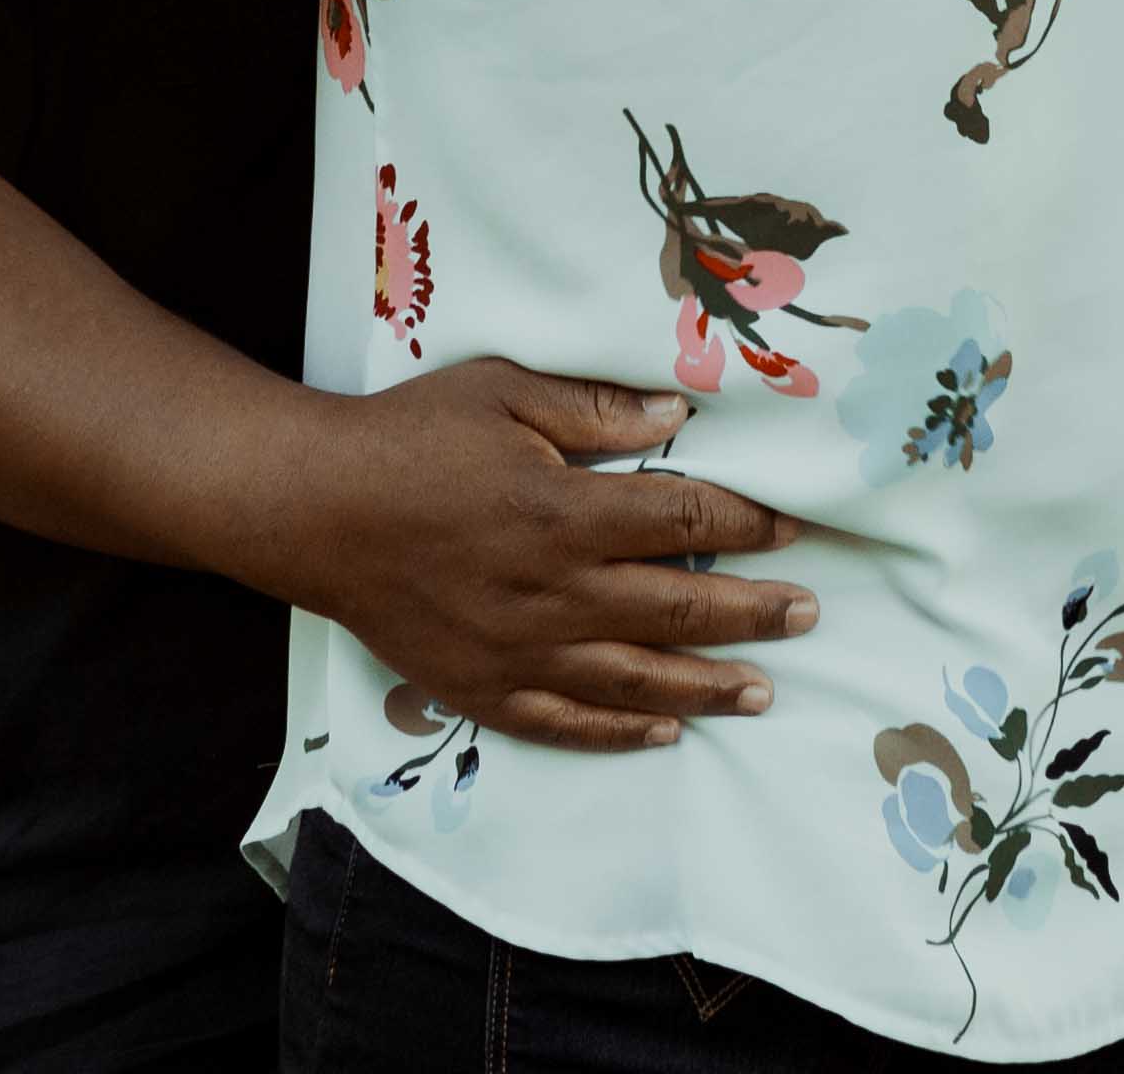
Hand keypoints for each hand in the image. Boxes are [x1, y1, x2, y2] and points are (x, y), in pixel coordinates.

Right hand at [236, 359, 817, 752]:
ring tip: (764, 688)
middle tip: (808, 614)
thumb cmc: (410, 436)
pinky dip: (621, 733)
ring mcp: (517, 649)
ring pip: (636, 679)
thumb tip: (680, 417)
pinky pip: (565, 723)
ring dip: (708, 685)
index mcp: (562, 509)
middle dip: (753, 610)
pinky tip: (666, 733)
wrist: (315, 508)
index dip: (747, 521)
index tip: (793, 524)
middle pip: (677, 605)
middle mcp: (552, 589)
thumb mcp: (503, 391)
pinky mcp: (481, 687)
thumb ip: (595, 407)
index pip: (681, 516)